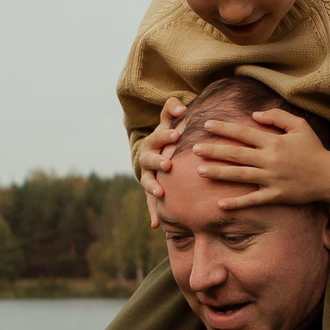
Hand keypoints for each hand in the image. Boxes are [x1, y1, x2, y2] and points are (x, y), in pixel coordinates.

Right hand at [137, 97, 188, 223]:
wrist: (155, 153)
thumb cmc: (169, 136)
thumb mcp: (168, 121)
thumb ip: (172, 109)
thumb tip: (181, 105)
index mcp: (154, 142)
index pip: (158, 136)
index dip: (166, 135)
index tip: (176, 135)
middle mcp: (148, 158)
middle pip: (150, 159)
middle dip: (158, 161)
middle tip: (168, 164)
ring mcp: (148, 175)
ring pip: (148, 181)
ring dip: (153, 187)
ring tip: (161, 193)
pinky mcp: (151, 190)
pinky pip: (151, 204)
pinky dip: (153, 213)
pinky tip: (156, 224)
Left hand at [187, 108, 329, 210]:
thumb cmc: (314, 149)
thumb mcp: (300, 126)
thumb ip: (277, 117)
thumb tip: (254, 115)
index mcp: (274, 142)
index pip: (243, 132)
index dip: (224, 128)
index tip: (206, 125)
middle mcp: (270, 160)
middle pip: (236, 154)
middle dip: (213, 151)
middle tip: (194, 149)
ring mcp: (272, 179)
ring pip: (240, 175)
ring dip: (219, 173)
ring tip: (200, 172)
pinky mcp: (276, 195)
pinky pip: (253, 200)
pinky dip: (237, 203)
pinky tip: (220, 204)